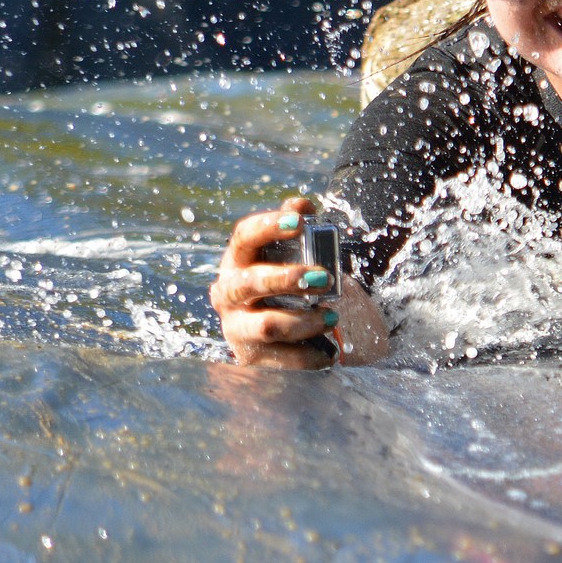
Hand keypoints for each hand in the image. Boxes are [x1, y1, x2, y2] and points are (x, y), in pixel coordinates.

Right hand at [210, 197, 389, 366]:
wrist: (264, 335)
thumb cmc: (278, 282)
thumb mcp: (284, 253)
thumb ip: (293, 226)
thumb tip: (303, 203)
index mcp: (238, 260)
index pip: (245, 236)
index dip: (270, 225)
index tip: (299, 221)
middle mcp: (228, 293)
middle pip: (251, 283)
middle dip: (288, 279)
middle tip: (325, 276)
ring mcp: (236, 327)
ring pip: (267, 325)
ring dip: (304, 321)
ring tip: (333, 317)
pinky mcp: (250, 357)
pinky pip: (281, 359)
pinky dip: (309, 357)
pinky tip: (330, 354)